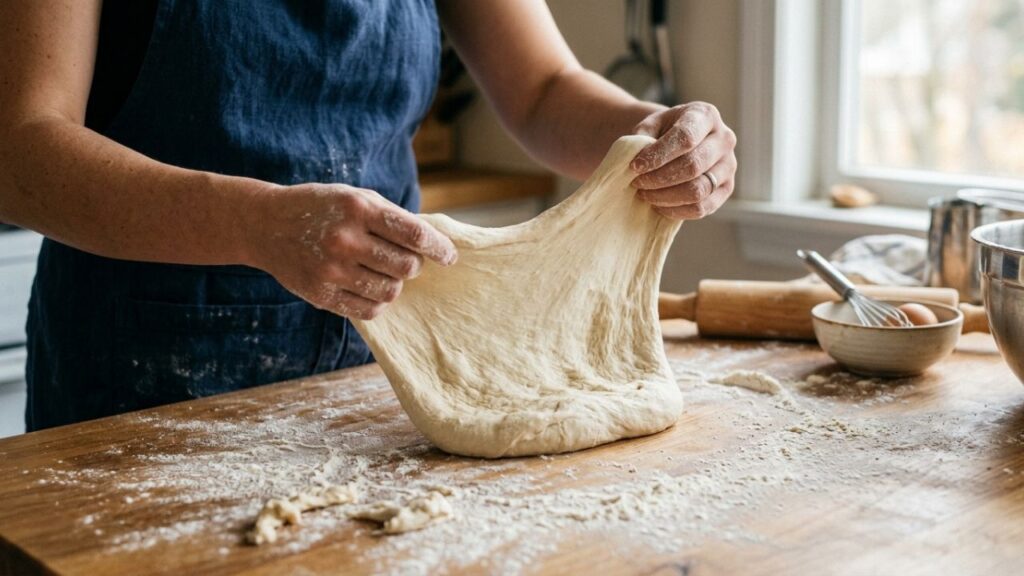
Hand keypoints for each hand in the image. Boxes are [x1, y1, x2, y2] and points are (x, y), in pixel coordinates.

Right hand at [248, 183, 456, 319]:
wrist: (266, 224)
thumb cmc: (322, 209)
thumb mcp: (356, 197)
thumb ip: (392, 217)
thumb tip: (434, 244)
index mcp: (358, 208)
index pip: (414, 234)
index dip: (439, 248)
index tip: (449, 256)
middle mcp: (345, 239)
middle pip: (406, 266)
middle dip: (415, 265)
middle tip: (407, 261)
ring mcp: (332, 270)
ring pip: (391, 291)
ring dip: (396, 284)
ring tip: (384, 272)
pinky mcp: (321, 295)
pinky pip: (370, 310)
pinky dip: (378, 300)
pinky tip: (370, 286)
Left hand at [629, 102, 736, 219]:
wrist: (682, 141)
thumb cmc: (663, 132)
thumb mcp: (651, 126)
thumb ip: (642, 139)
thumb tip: (638, 161)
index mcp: (706, 115)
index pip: (685, 138)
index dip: (658, 155)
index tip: (634, 166)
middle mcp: (724, 139)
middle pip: (693, 165)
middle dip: (659, 178)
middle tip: (637, 183)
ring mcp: (729, 165)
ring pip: (698, 189)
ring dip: (666, 196)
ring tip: (645, 194)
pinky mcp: (727, 188)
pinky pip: (703, 207)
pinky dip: (676, 210)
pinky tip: (658, 205)